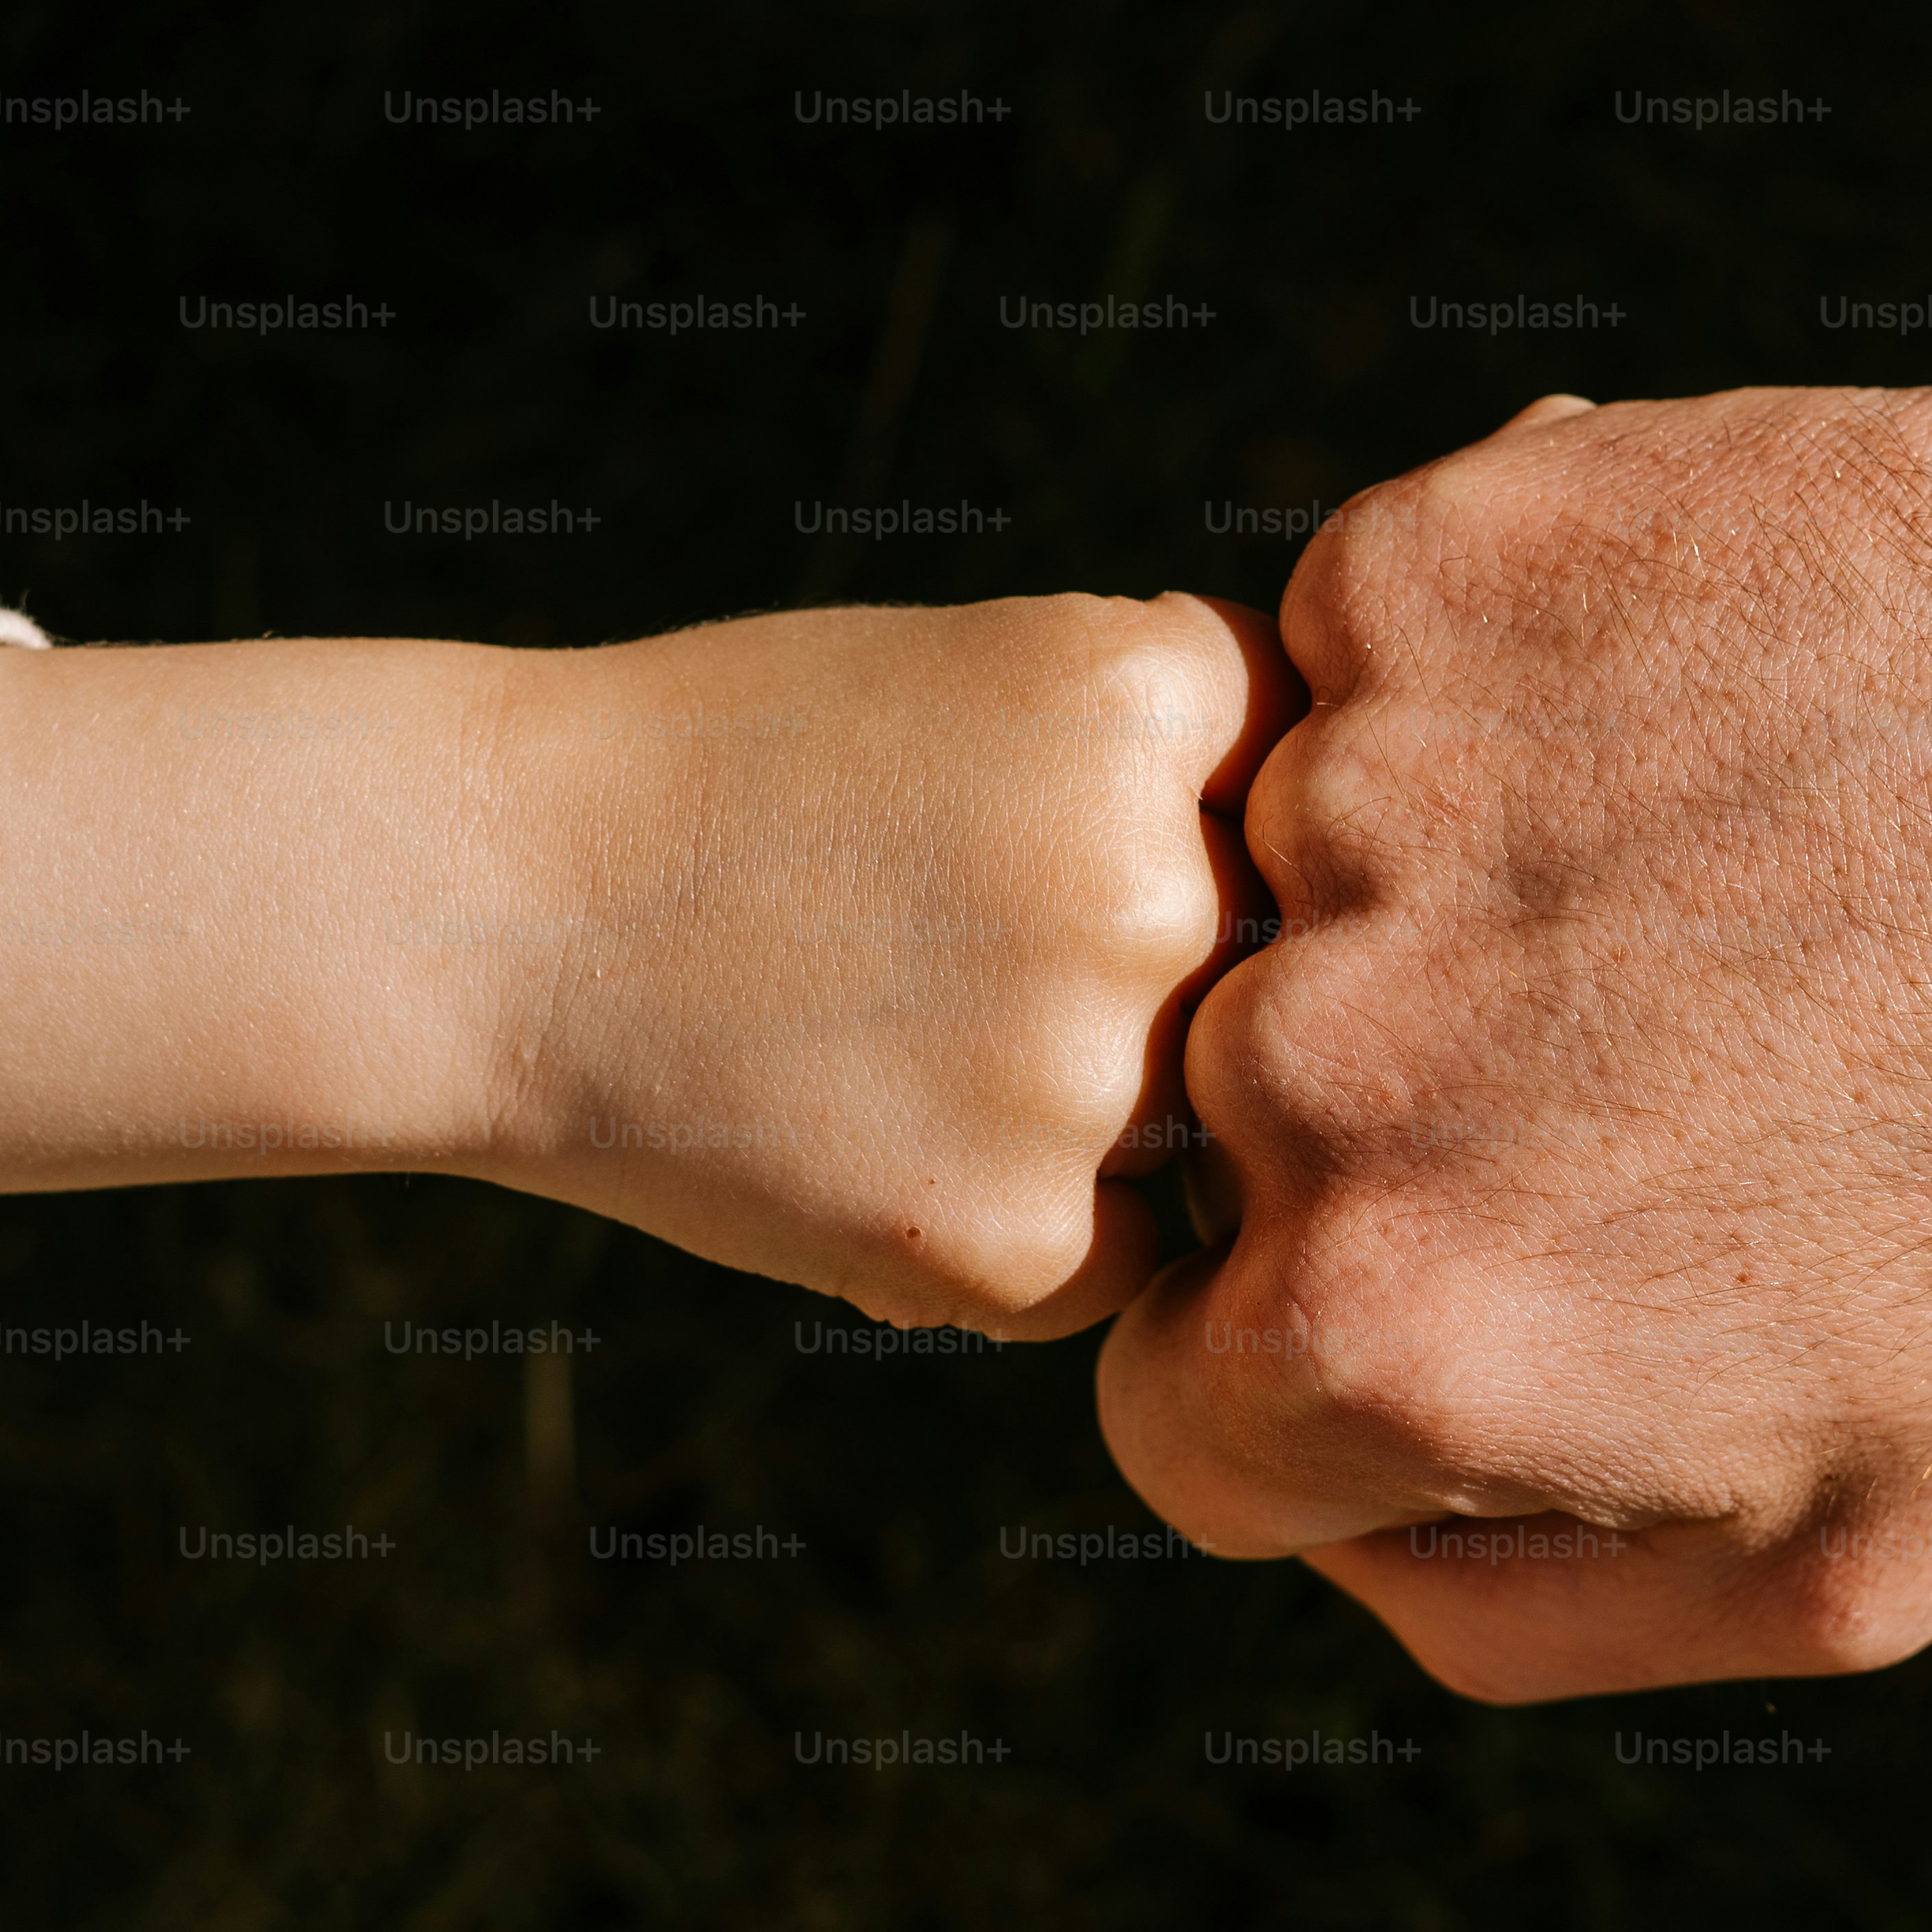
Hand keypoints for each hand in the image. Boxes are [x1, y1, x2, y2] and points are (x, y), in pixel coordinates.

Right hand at [479, 596, 1291, 1335]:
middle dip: (1160, 974)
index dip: (1185, 812)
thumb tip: (1430, 909)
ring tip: (914, 1033)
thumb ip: (1218, 767)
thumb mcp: (1011, 675)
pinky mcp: (1016, 1243)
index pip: (1305, 785)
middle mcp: (1154, 876)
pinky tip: (882, 1133)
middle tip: (964, 943)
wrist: (502, 902)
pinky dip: (1029, 1220)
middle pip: (1272, 968)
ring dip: (1105, 1108)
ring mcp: (1091, 1072)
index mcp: (1153, 691)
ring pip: (1211, 1126)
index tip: (1038, 814)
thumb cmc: (760, 769)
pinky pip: (1124, 1256)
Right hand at [1095, 365, 1931, 1700]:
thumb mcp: (1857, 1560)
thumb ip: (1510, 1610)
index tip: (1539, 1265)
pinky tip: (1726, 706)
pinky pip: (1373, 660)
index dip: (1346, 1374)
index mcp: (1379, 1334)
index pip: (1181, 1414)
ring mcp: (1356, 783)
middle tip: (1701, 1045)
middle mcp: (1312, 1058)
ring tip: (1744, 864)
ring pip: (1300, 881)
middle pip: (1231, 1137)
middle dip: (1419, 1118)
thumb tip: (1319, 1525)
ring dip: (1466, 883)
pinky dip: (1511, 682)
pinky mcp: (1419, 560)